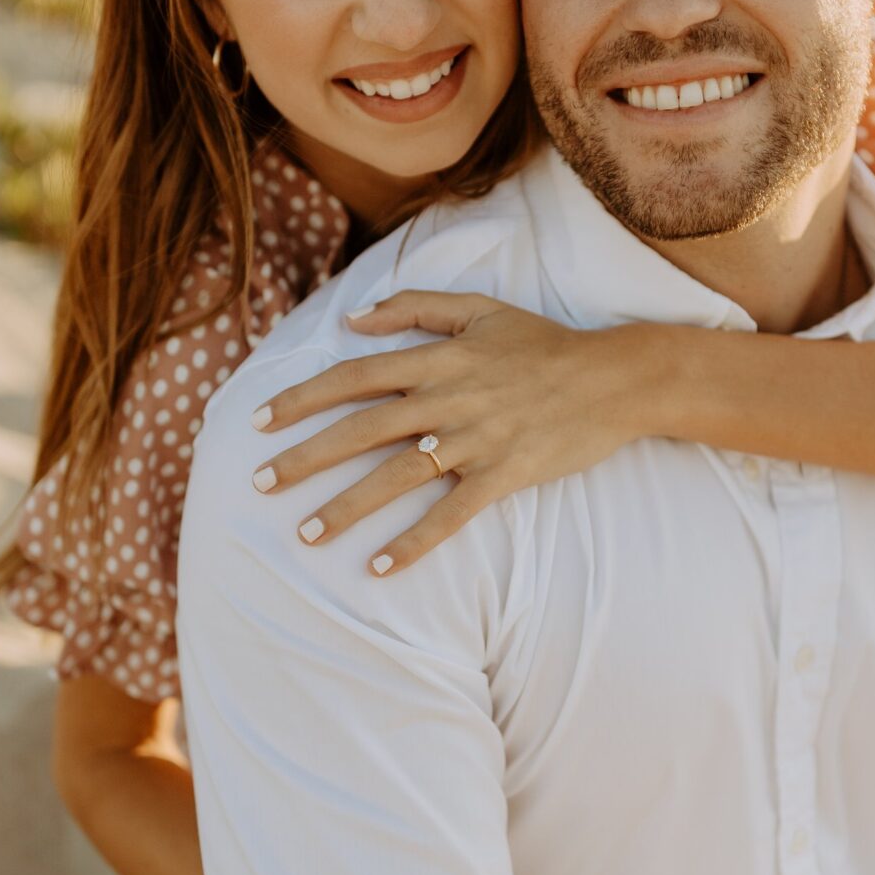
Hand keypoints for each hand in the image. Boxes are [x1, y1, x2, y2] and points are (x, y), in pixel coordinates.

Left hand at [250, 293, 645, 571]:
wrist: (615, 378)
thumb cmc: (543, 343)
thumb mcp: (478, 308)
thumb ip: (413, 308)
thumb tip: (351, 319)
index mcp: (438, 358)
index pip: (353, 376)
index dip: (301, 398)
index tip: (258, 421)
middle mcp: (449, 398)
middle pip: (361, 428)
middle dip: (305, 457)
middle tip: (260, 484)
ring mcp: (476, 440)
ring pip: (397, 476)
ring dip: (348, 507)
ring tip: (306, 534)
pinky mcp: (505, 475)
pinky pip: (451, 515)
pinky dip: (414, 542)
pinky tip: (380, 567)